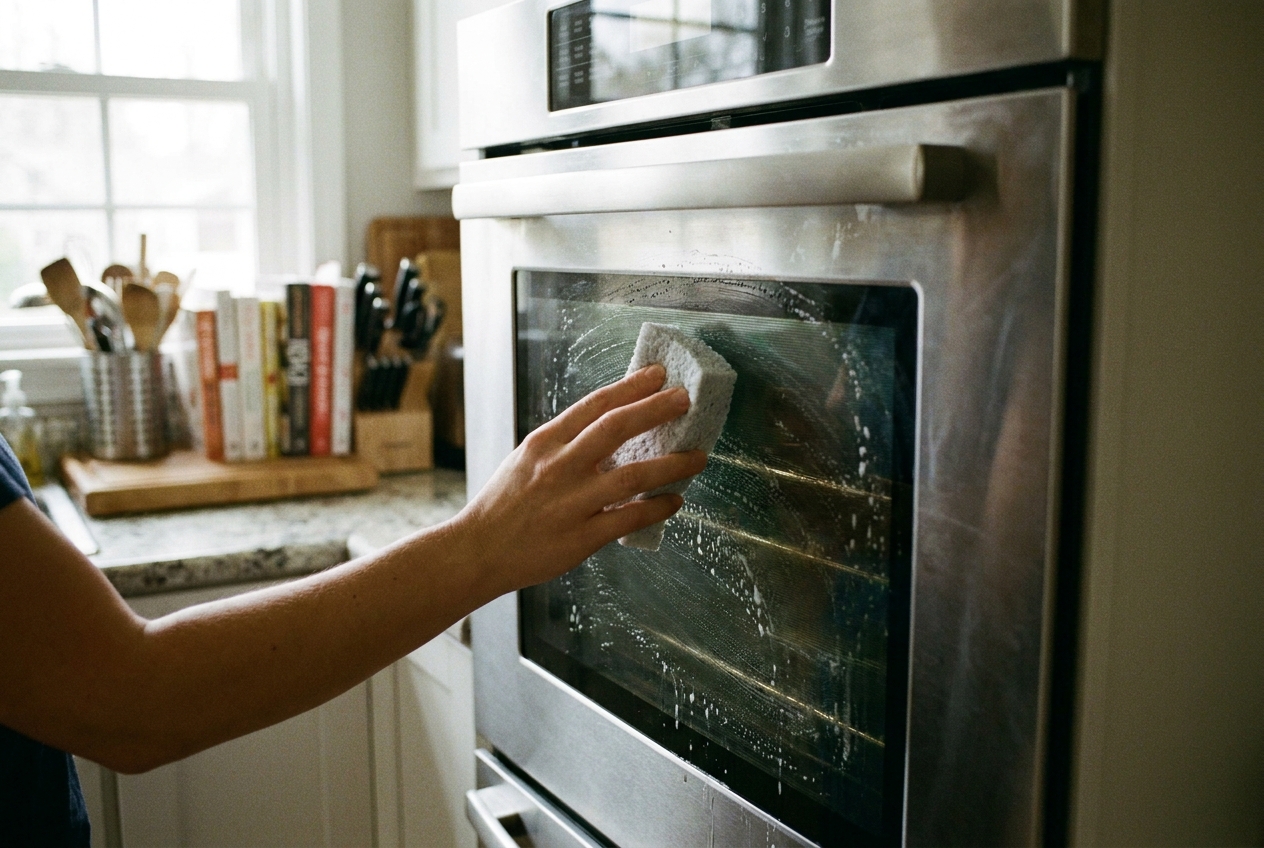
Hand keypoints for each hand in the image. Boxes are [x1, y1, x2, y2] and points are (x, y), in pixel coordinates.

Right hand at [455, 364, 705, 594]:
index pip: (594, 405)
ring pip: (634, 475)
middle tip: (685, 400)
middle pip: (617, 428)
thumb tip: (612, 426)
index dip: (630, 387)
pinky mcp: (581, 537)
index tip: (657, 375)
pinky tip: (674, 501)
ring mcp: (571, 503)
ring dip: (673, 464)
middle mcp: (559, 467)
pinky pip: (631, 518)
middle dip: (656, 409)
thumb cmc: (504, 505)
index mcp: (545, 443)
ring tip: (697, 457)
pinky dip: (658, 507)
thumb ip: (565, 443)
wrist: (477, 551)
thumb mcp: (526, 460)